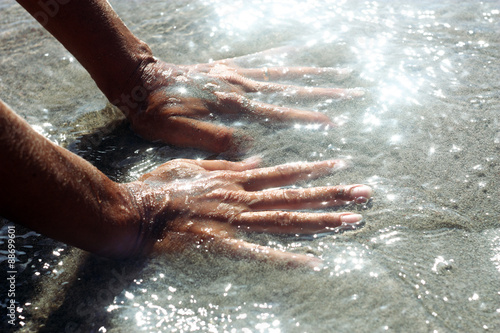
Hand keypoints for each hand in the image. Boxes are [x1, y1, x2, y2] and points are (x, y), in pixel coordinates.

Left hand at [115, 57, 362, 152]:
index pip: (279, 114)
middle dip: (323, 93)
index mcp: (233, 108)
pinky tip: (296, 55)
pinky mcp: (227, 69)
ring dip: (311, 76)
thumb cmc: (157, 114)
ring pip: (281, 74)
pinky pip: (260, 62)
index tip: (333, 122)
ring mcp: (235, 76)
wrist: (138, 82)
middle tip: (352, 92)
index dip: (307, 118)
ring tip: (337, 74)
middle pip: (290, 90)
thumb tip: (249, 148)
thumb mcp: (179, 135)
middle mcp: (240, 88)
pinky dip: (282, 59)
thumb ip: (213, 140)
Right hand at [124, 158, 371, 268]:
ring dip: (321, 220)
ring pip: (286, 221)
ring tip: (352, 219)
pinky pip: (260, 253)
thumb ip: (229, 163)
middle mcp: (242, 199)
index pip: (282, 174)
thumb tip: (258, 160)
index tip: (340, 164)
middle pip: (295, 197)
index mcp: (234, 180)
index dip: (313, 170)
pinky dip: (287, 257)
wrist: (135, 211)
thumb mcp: (195, 165)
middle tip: (366, 193)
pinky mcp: (223, 246)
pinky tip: (313, 261)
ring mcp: (234, 223)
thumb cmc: (161, 188)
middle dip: (332, 194)